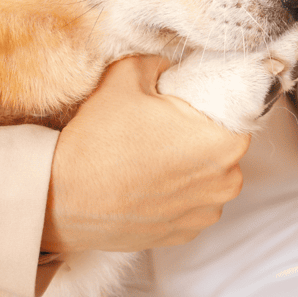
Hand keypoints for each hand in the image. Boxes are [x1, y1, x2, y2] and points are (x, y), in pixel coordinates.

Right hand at [43, 56, 248, 252]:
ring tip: (148, 157)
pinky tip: (144, 182)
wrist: (61, 198)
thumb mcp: (126, 76)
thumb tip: (170, 66)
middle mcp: (226, 182)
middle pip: (223, 144)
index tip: (184, 101)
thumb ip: (160, 62)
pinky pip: (190, 203)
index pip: (236, 110)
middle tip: (159, 126)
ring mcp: (205, 213)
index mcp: (223, 141)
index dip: (209, 102)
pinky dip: (174, 193)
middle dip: (198, 133)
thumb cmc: (98, 139)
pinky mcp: (184, 234)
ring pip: (208, 176)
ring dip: (188, 165)